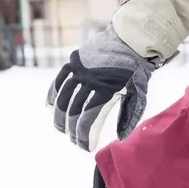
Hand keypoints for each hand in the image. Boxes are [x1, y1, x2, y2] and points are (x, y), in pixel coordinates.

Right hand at [46, 24, 157, 151]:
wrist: (131, 40)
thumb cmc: (137, 70)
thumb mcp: (138, 94)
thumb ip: (129, 116)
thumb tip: (121, 139)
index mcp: (106, 91)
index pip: (89, 119)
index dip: (84, 136)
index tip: (85, 147)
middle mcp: (89, 81)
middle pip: (74, 111)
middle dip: (72, 130)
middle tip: (74, 141)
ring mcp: (80, 70)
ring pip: (62, 98)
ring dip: (59, 116)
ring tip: (60, 128)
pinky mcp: (74, 61)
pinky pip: (59, 80)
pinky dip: (53, 94)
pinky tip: (50, 106)